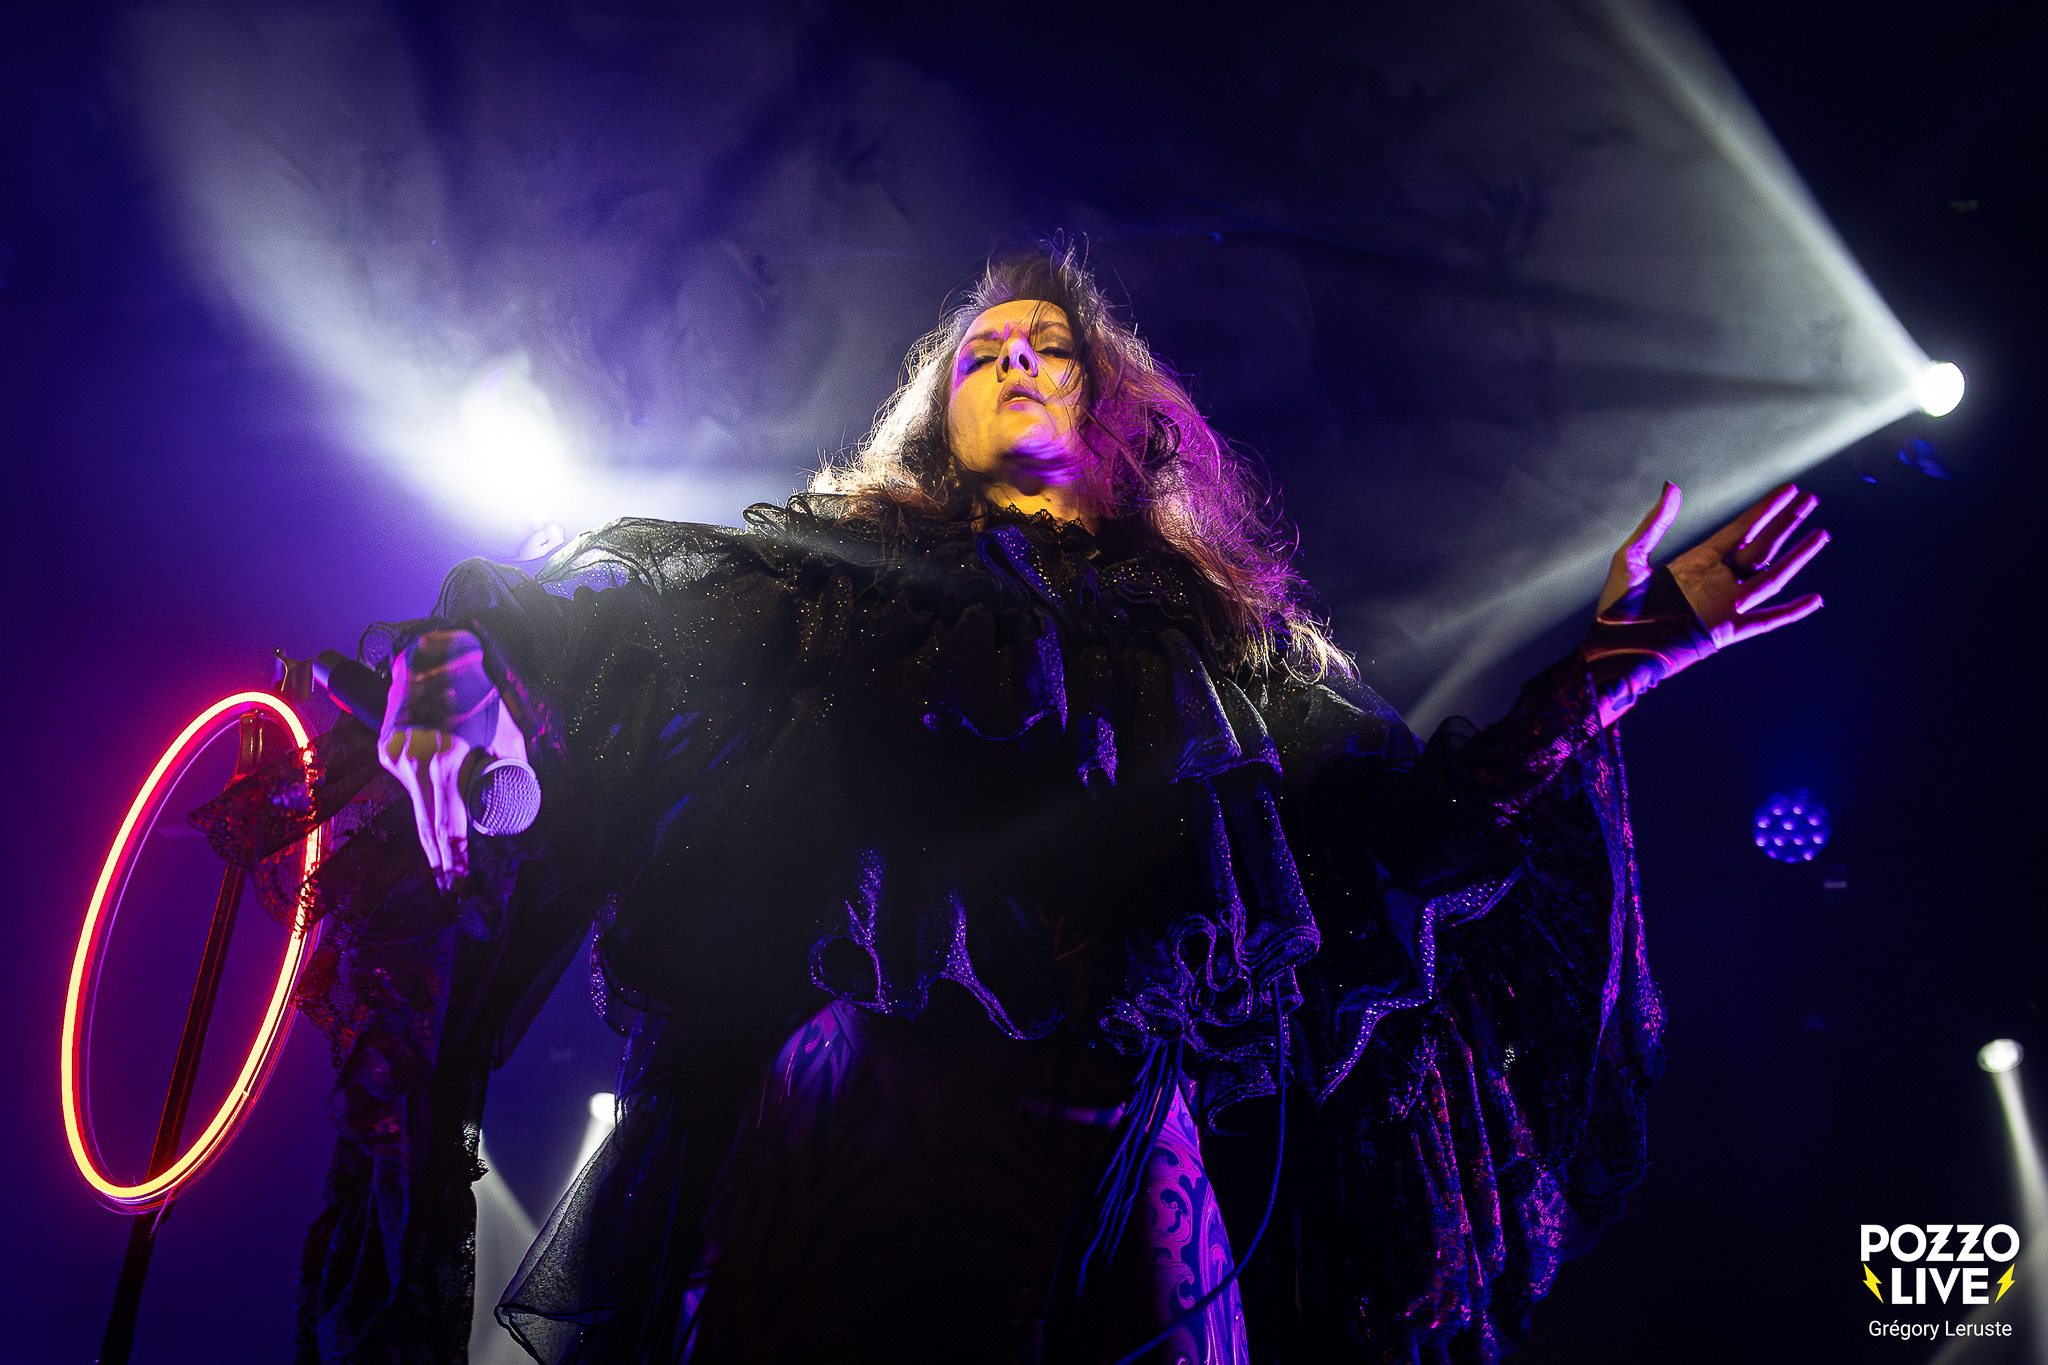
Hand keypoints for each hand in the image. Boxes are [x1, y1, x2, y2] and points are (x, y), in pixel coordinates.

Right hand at [375, 630, 528, 891]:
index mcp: (446, 761)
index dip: (456, 860)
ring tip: (450, 863)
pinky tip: (438, 793)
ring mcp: (395, 756)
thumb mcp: (507, 730)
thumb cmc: (479, 691)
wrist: (434, 654)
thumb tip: (518, 796)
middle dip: (442, 863)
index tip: (461, 889)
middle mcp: (415, 763)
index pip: (450, 825)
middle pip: (428, 827)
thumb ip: (512, 764)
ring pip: (419, 805)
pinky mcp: (386, 749)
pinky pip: (409, 783)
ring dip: (435, 831)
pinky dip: (425, 794)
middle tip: (453, 894)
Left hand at [1585, 482, 1827, 725]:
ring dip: (1797, 556)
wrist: (1613, 647)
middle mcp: (1717, 580)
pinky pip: (1767, 620)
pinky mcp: (1727, 630)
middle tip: (1810, 500)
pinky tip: (1815, 599)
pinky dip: (1792, 612)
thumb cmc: (1616, 606)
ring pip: (1772, 576)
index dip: (1765, 510)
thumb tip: (1673, 486)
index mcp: (1698, 561)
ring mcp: (1725, 605)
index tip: (1788, 491)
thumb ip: (1655, 524)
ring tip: (1821, 534)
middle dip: (1786, 523)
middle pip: (1762, 546)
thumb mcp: (1631, 557)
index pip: (1741, 530)